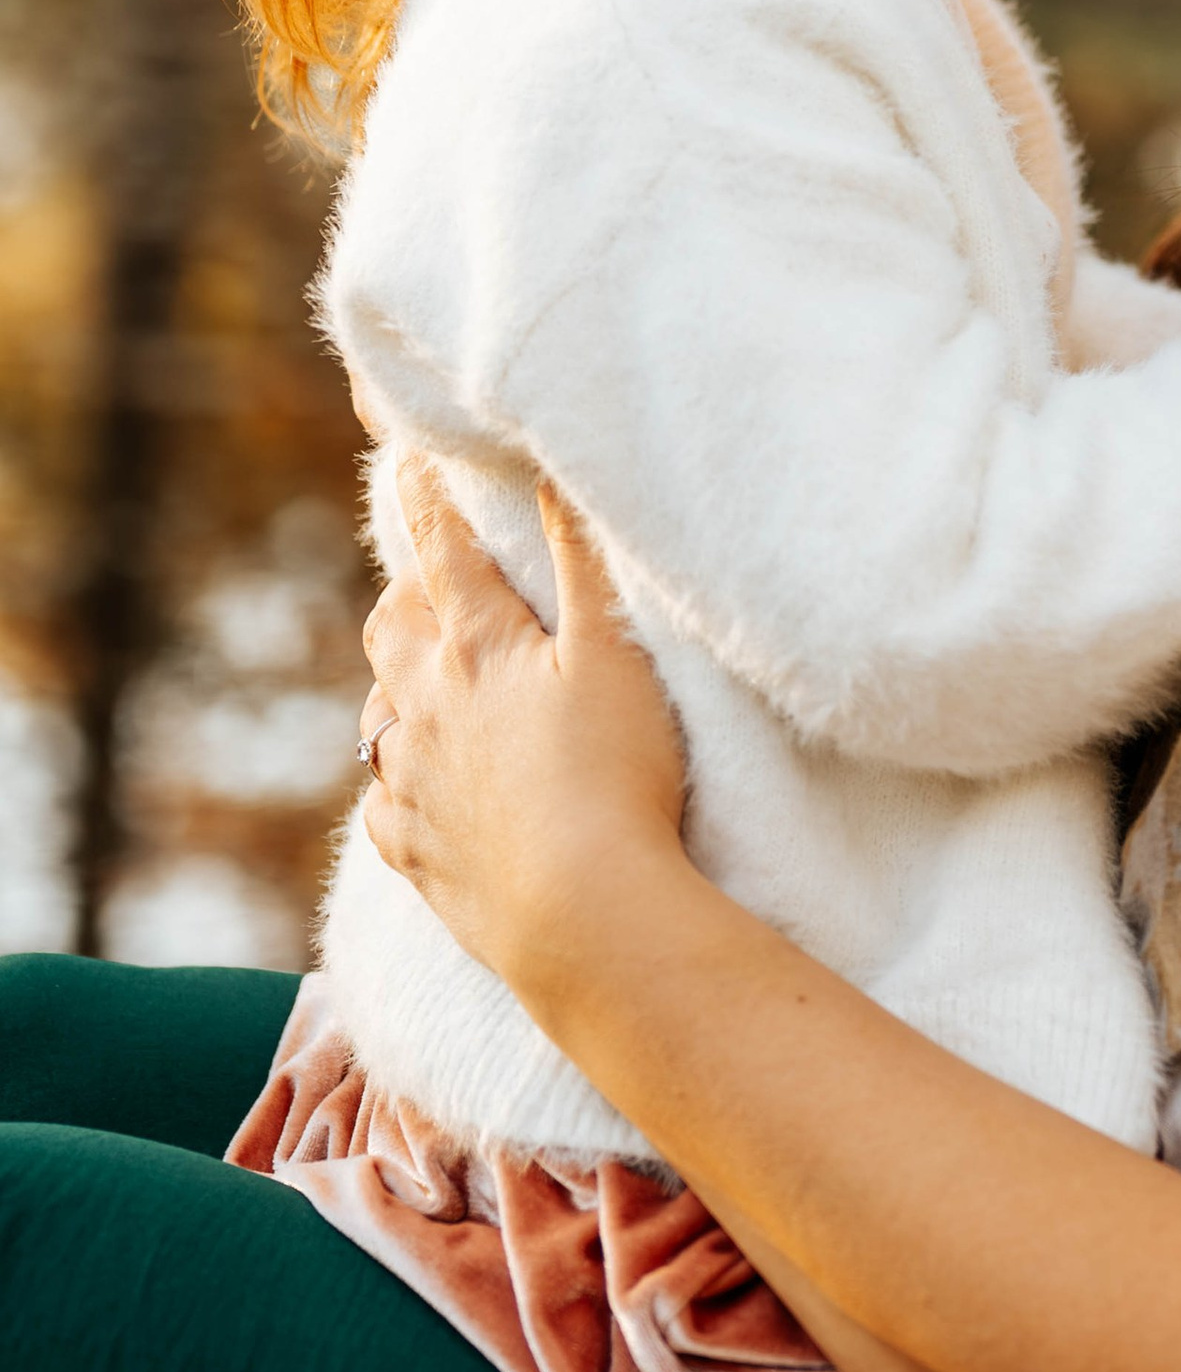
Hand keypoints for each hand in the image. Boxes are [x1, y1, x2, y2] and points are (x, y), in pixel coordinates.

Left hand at [359, 464, 691, 1019]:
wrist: (582, 913)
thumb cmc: (613, 774)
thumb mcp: (614, 652)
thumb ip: (583, 562)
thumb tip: (552, 474)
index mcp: (476, 647)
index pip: (443, 552)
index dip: (427, 500)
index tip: (408, 458)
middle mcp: (424, 707)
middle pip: (392, 628)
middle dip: (406, 593)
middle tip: (428, 580)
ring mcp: (411, 783)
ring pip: (375, 717)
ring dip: (394, 688)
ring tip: (421, 683)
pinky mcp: (414, 852)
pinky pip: (382, 804)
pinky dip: (393, 783)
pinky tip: (412, 788)